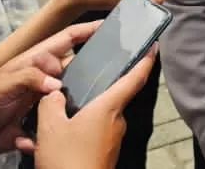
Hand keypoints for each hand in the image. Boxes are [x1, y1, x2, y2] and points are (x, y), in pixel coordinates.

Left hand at [0, 20, 103, 154]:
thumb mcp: (4, 83)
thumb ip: (29, 77)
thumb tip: (57, 84)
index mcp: (38, 60)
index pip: (66, 39)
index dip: (86, 30)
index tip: (107, 25)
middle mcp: (48, 76)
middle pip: (77, 65)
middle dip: (93, 66)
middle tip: (113, 70)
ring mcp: (51, 96)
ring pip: (76, 92)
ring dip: (82, 97)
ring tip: (97, 100)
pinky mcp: (51, 117)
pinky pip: (64, 118)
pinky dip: (65, 123)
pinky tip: (64, 128)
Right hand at [34, 44, 158, 168]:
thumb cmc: (66, 161)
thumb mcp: (50, 127)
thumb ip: (51, 103)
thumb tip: (54, 95)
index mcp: (109, 108)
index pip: (134, 78)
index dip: (145, 60)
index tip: (154, 46)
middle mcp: (116, 122)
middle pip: (110, 97)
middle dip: (92, 93)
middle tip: (72, 89)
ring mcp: (112, 140)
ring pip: (97, 118)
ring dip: (79, 117)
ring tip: (53, 121)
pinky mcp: (105, 153)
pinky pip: (92, 135)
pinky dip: (77, 134)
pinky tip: (56, 140)